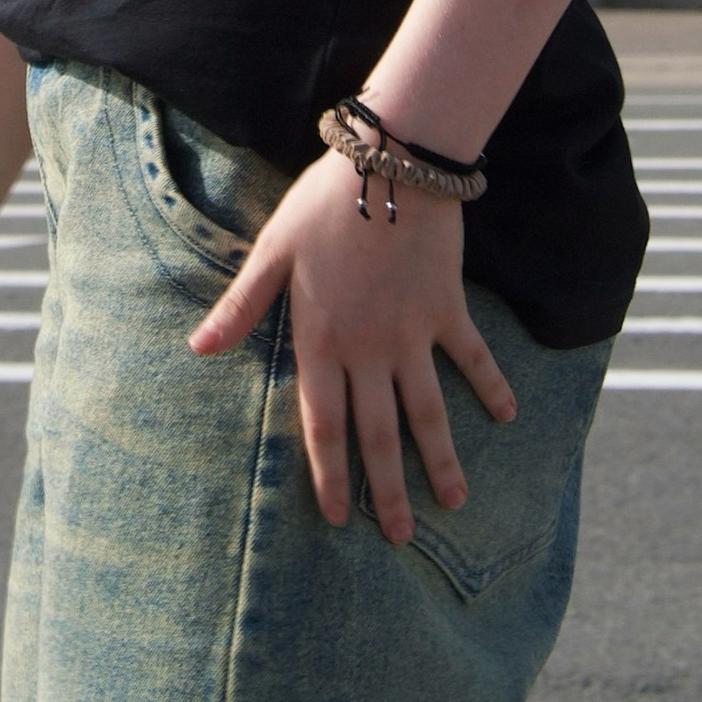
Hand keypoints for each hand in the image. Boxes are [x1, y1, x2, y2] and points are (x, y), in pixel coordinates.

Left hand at [188, 154, 515, 542]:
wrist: (392, 163)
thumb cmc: (324, 204)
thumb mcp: (272, 252)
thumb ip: (241, 306)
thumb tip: (196, 349)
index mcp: (322, 341)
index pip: (324, 425)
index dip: (330, 475)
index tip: (337, 517)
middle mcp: (370, 349)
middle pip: (379, 435)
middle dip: (388, 491)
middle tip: (399, 538)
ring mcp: (413, 334)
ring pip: (427, 412)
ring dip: (440, 460)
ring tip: (453, 504)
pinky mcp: (446, 309)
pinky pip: (471, 358)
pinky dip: (490, 386)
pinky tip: (505, 418)